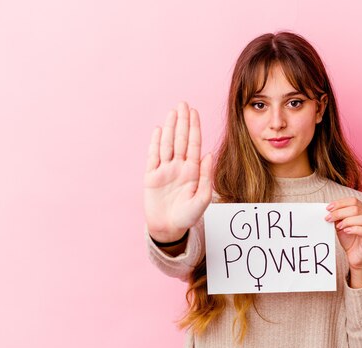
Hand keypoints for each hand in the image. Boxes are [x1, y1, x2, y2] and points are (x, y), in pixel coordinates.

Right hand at [143, 102, 211, 242]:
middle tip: (183, 104)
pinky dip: (155, 142)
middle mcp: (179, 167)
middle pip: (180, 139)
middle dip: (182, 122)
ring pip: (167, 144)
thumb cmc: (188, 216)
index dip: (194, 128)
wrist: (169, 229)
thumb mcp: (203, 198)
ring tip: (172, 112)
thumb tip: (210, 154)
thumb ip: (207, 176)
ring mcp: (164, 170)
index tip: (194, 112)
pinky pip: (153, 156)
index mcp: (193, 171)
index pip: (194, 144)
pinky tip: (158, 129)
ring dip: (169, 128)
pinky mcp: (151, 176)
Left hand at [325, 197, 361, 287]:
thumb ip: (337, 217)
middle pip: (355, 208)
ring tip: (339, 227)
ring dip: (347, 221)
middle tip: (328, 218)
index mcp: (361, 210)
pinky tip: (346, 231)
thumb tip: (328, 210)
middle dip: (339, 212)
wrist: (355, 256)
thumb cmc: (349, 240)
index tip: (328, 208)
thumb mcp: (340, 226)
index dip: (340, 203)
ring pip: (361, 217)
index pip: (352, 200)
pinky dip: (354, 229)